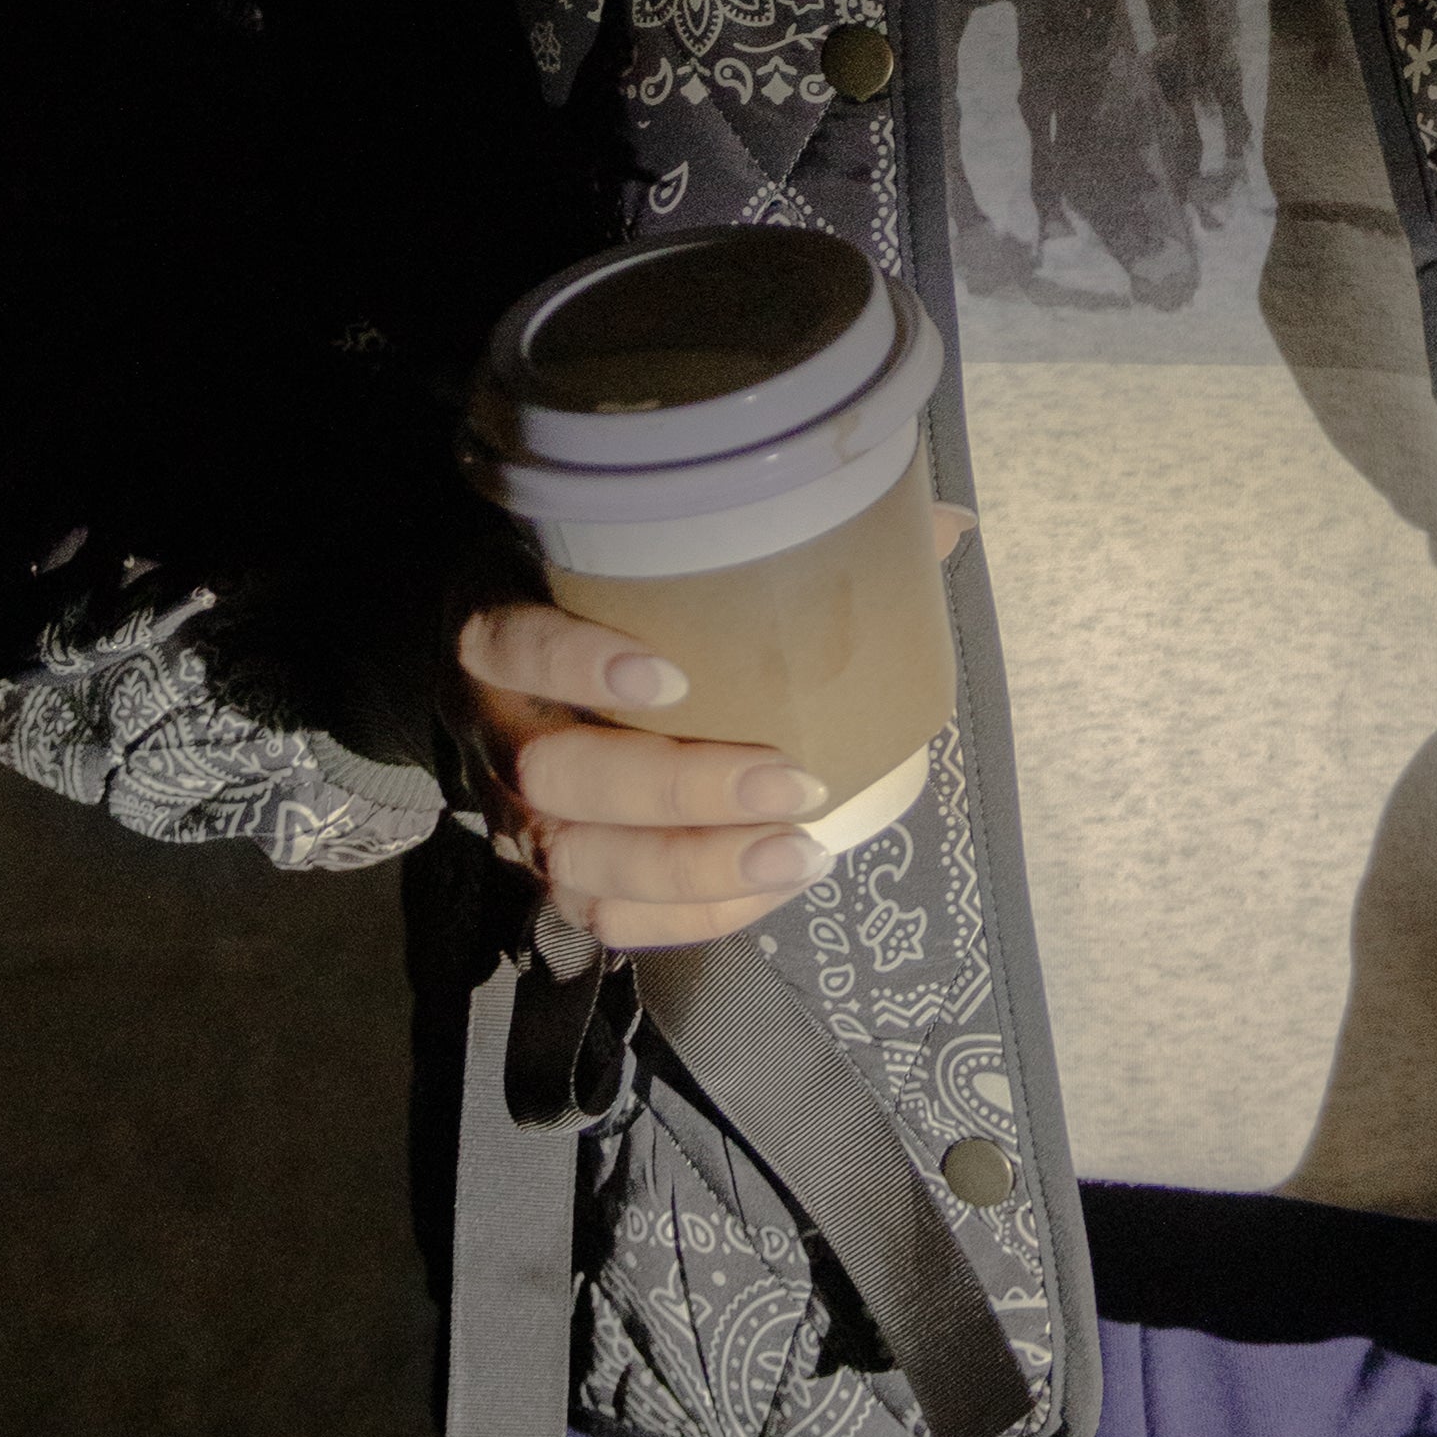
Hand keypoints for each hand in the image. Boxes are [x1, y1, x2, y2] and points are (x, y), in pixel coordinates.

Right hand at [447, 510, 978, 954]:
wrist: (514, 649)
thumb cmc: (609, 585)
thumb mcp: (653, 539)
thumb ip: (776, 522)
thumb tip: (946, 528)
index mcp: (498, 621)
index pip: (508, 642)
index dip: (577, 663)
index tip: (672, 674)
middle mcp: (489, 723)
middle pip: (554, 779)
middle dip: (677, 791)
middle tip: (790, 779)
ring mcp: (504, 808)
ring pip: (575, 862)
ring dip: (693, 869)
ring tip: (798, 851)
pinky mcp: (544, 870)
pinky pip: (602, 914)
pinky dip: (690, 912)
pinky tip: (771, 888)